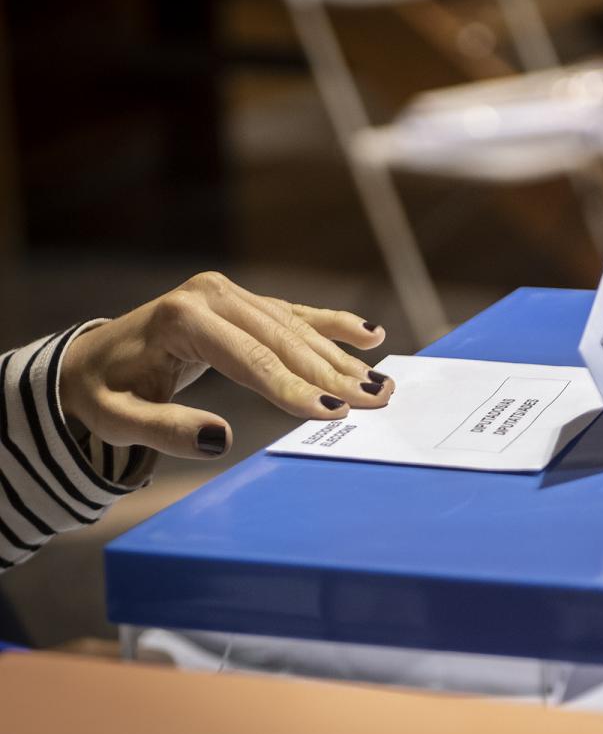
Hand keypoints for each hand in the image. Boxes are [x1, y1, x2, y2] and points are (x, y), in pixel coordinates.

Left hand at [60, 272, 393, 458]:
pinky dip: (334, 325)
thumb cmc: (104, 394)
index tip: (333, 411)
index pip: (250, 359)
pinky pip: (296, 315)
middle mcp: (212, 296)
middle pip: (283, 342)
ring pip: (297, 330)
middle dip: (333, 375)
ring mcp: (231, 294)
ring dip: (342, 359)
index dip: (293, 388)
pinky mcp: (244, 302)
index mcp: (182, 318)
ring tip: (380, 385)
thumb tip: (220, 439)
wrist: (91, 360)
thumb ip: (166, 430)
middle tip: (376, 400)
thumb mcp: (119, 420)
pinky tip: (371, 334)